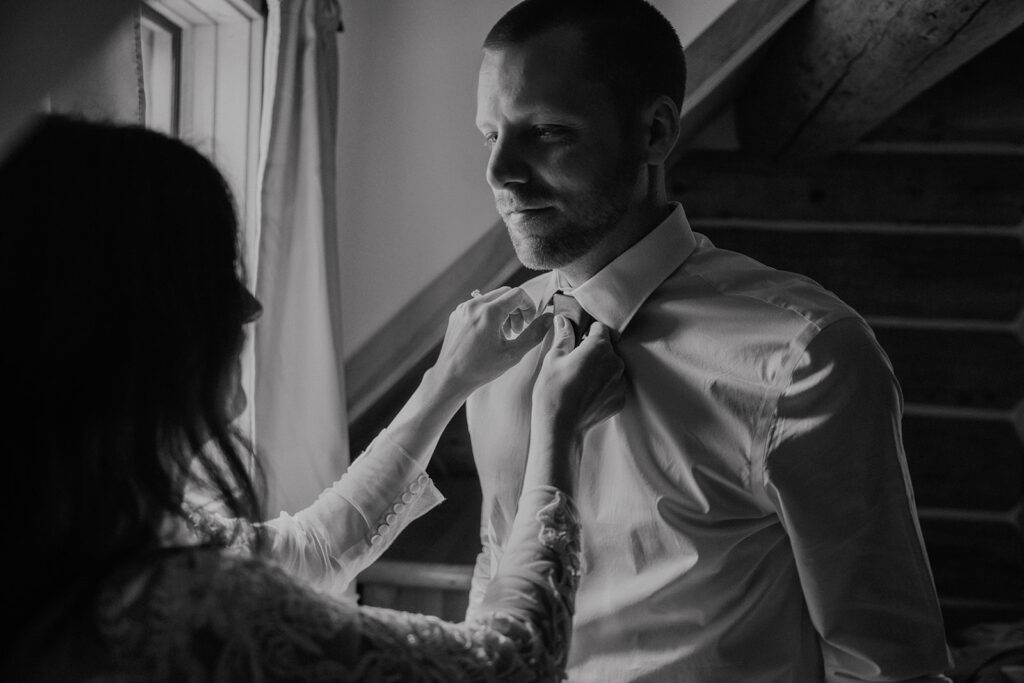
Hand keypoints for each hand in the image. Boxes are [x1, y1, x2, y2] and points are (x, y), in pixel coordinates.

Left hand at [433, 286, 552, 397]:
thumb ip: (534, 334)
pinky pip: (479, 305)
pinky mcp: (457, 314)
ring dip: (504, 311)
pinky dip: (490, 314)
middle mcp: (474, 305)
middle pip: (505, 293)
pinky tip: (490, 335)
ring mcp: (463, 308)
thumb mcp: (513, 354)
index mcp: (489, 312)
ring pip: (492, 298)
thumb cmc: (481, 369)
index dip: (529, 306)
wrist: (450, 377)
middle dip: (517, 309)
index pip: (518, 294)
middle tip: (518, 330)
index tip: (530, 322)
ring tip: (505, 334)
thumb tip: (550, 318)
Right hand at [532, 316, 625, 436]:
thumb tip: (563, 320)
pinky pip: (613, 387)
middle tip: (574, 365)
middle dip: (594, 352)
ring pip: (611, 368)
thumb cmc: (553, 391)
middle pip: (607, 349)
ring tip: (580, 382)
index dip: (587, 333)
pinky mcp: (620, 400)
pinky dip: (603, 388)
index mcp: (599, 347)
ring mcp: (620, 383)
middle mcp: (615, 362)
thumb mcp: (553, 359)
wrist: (559, 427)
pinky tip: (586, 396)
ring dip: (600, 370)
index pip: (600, 328)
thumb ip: (564, 337)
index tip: (577, 342)